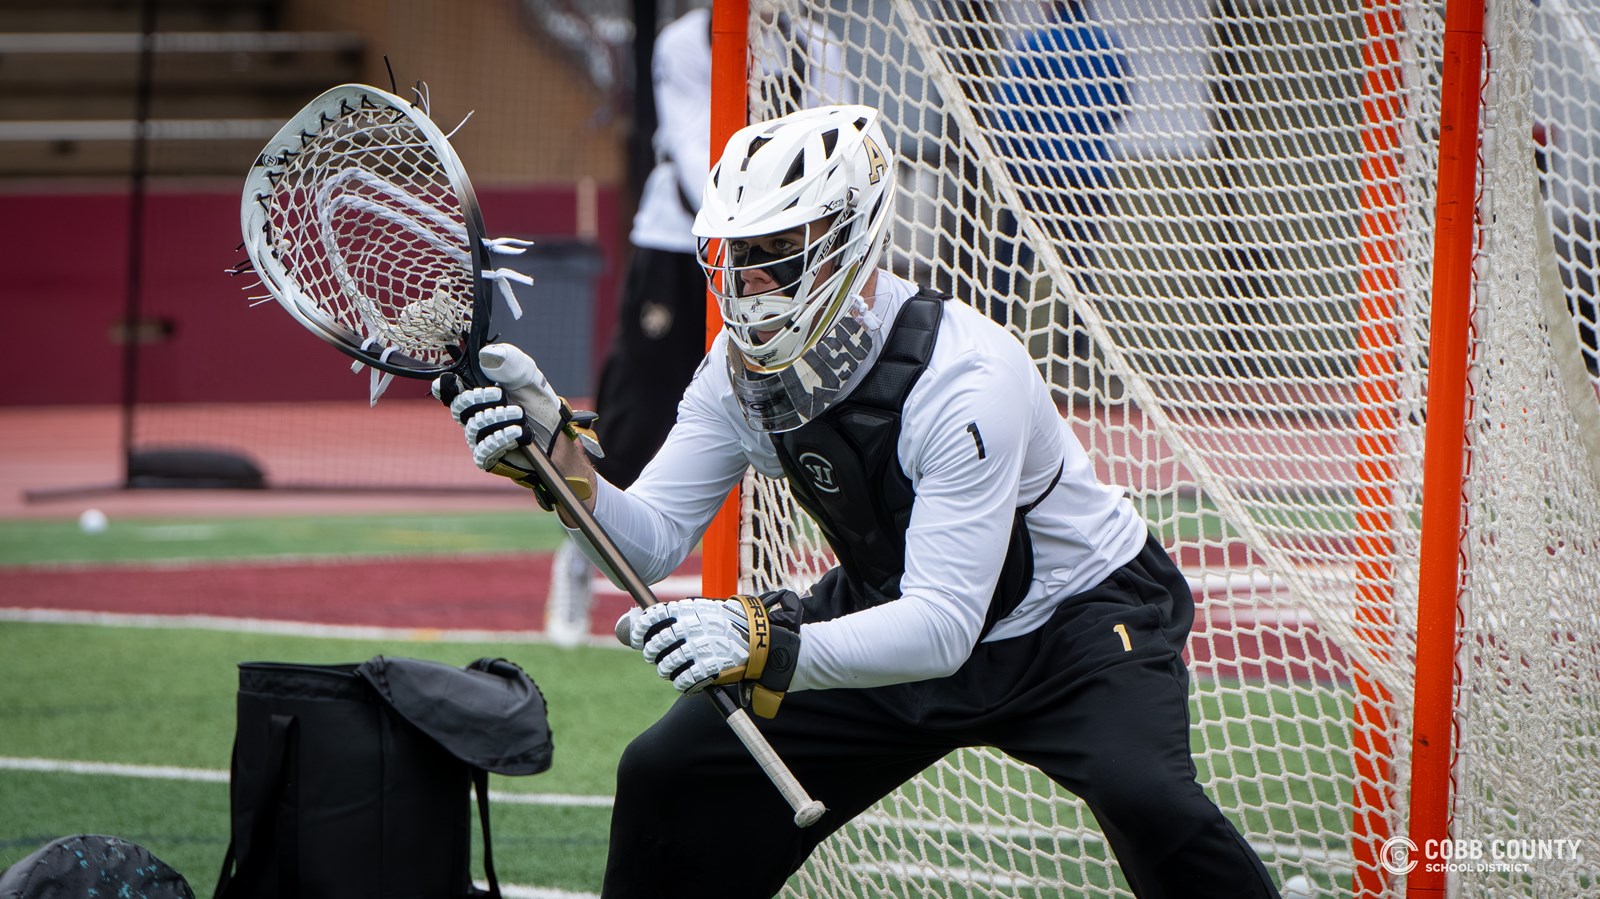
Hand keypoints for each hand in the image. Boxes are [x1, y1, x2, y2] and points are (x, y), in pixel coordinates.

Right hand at [431, 344, 599, 503]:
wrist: (556, 433)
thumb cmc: (537, 403)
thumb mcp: (528, 376)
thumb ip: (509, 362)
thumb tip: (486, 355)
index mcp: (477, 391)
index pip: (448, 388)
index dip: (444, 385)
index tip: (451, 380)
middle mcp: (473, 414)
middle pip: (458, 407)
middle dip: (478, 399)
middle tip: (501, 394)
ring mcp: (479, 437)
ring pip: (474, 427)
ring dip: (499, 418)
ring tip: (520, 414)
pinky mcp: (488, 457)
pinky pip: (483, 450)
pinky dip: (502, 438)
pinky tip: (520, 432)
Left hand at [616, 591, 801, 717]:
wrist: (760, 639)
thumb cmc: (729, 623)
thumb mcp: (705, 610)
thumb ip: (678, 615)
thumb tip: (643, 619)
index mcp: (689, 610)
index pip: (652, 618)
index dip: (639, 629)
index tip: (636, 637)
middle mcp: (691, 628)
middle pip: (655, 645)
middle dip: (651, 653)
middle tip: (654, 656)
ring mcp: (699, 649)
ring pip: (666, 666)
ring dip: (665, 670)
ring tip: (670, 669)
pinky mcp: (708, 669)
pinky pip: (682, 681)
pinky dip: (681, 683)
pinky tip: (685, 680)